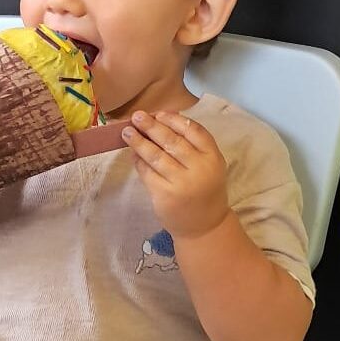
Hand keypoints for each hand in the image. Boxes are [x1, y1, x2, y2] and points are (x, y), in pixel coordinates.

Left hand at [122, 110, 229, 239]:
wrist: (205, 226)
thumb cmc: (204, 190)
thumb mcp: (209, 165)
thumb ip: (192, 146)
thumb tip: (162, 120)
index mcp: (213, 157)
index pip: (193, 130)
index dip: (174, 120)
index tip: (159, 114)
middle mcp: (198, 168)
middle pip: (171, 140)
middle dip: (151, 126)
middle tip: (137, 116)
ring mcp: (180, 183)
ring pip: (156, 155)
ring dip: (139, 142)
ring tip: (126, 132)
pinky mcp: (164, 194)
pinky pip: (147, 173)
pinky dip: (138, 162)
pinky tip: (133, 154)